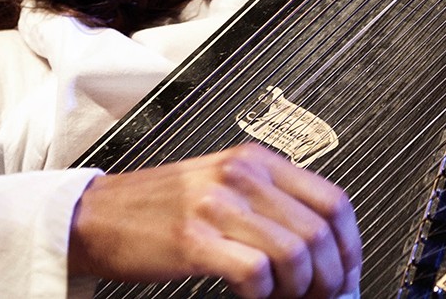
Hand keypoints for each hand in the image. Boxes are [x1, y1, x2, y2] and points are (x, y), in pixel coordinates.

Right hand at [68, 142, 360, 298]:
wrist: (95, 216)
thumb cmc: (157, 208)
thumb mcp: (221, 187)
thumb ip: (270, 207)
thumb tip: (324, 250)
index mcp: (254, 160)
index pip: (334, 201)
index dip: (351, 247)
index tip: (346, 275)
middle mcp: (240, 175)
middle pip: (320, 233)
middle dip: (330, 279)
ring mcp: (216, 204)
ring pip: (296, 253)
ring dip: (299, 291)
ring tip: (282, 298)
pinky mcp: (194, 238)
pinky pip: (256, 272)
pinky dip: (263, 294)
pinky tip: (249, 294)